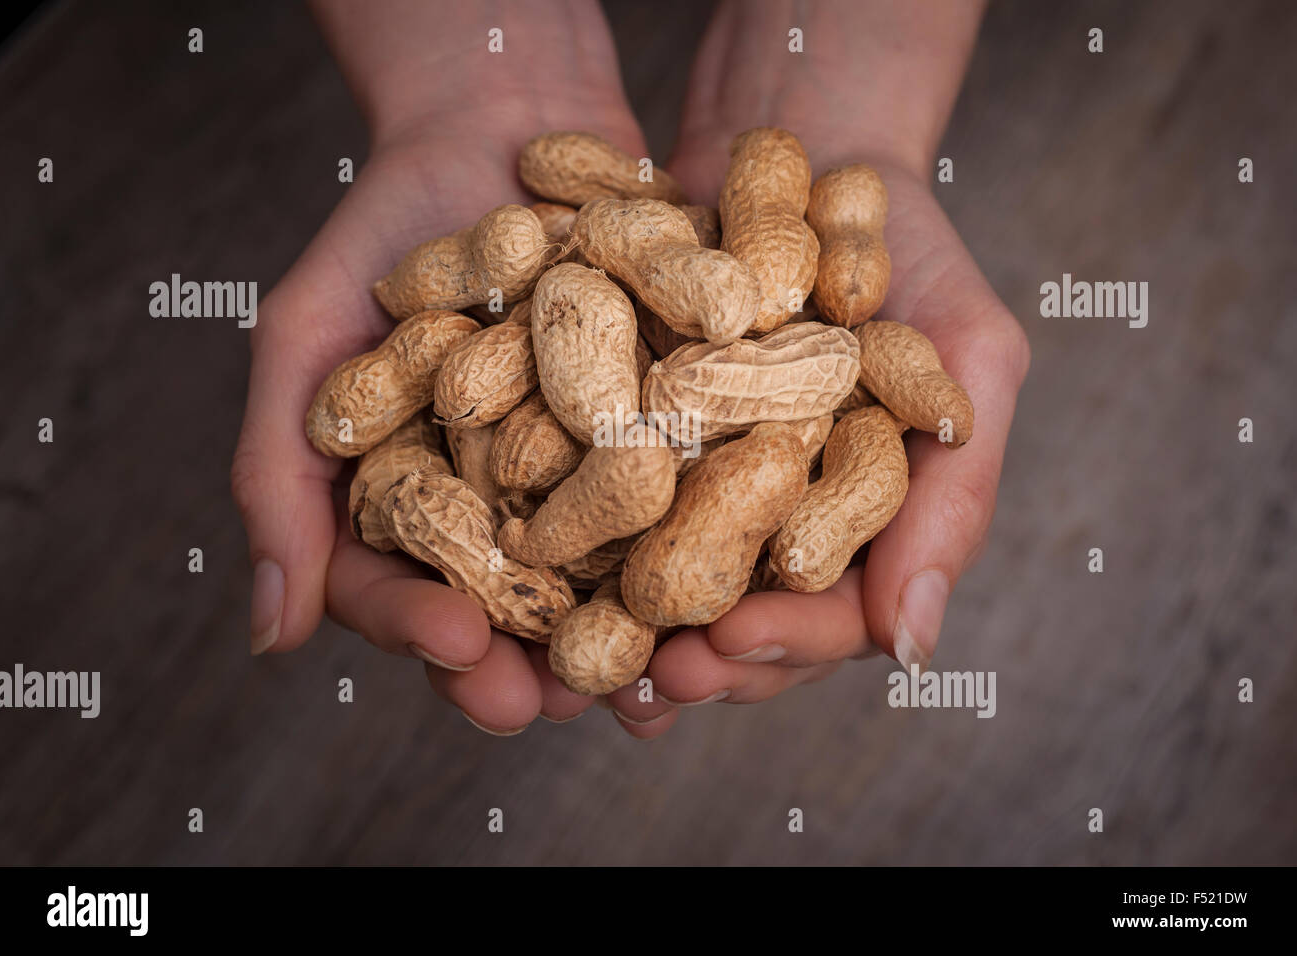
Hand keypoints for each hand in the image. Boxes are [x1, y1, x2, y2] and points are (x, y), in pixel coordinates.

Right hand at [232, 0, 650, 733]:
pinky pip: (680, 505)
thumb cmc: (382, 230)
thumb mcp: (307, 340)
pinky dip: (698, 545)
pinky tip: (720, 586)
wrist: (498, 126)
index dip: (424, 633)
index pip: (400, 597)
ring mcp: (581, 481)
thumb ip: (281, 478)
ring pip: (600, 586)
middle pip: (508, 619)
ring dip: (622, 639)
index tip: (458, 647)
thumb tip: (273, 633)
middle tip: (554, 702)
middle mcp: (496, 512)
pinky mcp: (660, 439)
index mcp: (406, 510)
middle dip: (530, 668)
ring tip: (647, 678)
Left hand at [604, 0, 1027, 737]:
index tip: (724, 646)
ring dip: (621, 636)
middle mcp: (779, 525)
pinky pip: (597, 510)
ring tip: (573, 663)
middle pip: (739, 627)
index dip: (781, 646)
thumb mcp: (967, 355)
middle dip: (694, 660)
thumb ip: (954, 495)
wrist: (803, 143)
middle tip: (643, 680)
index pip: (832, 621)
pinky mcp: (633, 445)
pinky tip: (527, 572)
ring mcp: (703, 490)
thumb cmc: (909, 250)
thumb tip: (912, 648)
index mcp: (863, 528)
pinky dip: (568, 547)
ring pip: (664, 591)